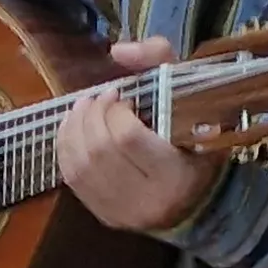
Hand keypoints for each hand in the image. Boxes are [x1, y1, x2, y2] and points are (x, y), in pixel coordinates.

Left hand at [50, 38, 218, 231]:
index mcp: (176, 174)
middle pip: (100, 151)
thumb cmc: (199, 140)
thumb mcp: (190, 96)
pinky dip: (66, 150)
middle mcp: (148, 200)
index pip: (129, 138)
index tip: (122, 96)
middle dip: (91, 117)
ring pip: (80, 167)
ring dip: (73, 130)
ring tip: (82, 108)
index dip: (115, 111)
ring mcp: (124, 213)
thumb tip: (118, 50)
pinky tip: (73, 130)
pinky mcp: (107, 217)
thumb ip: (159, 63)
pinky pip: (73, 181)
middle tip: (97, 98)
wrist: (201, 198)